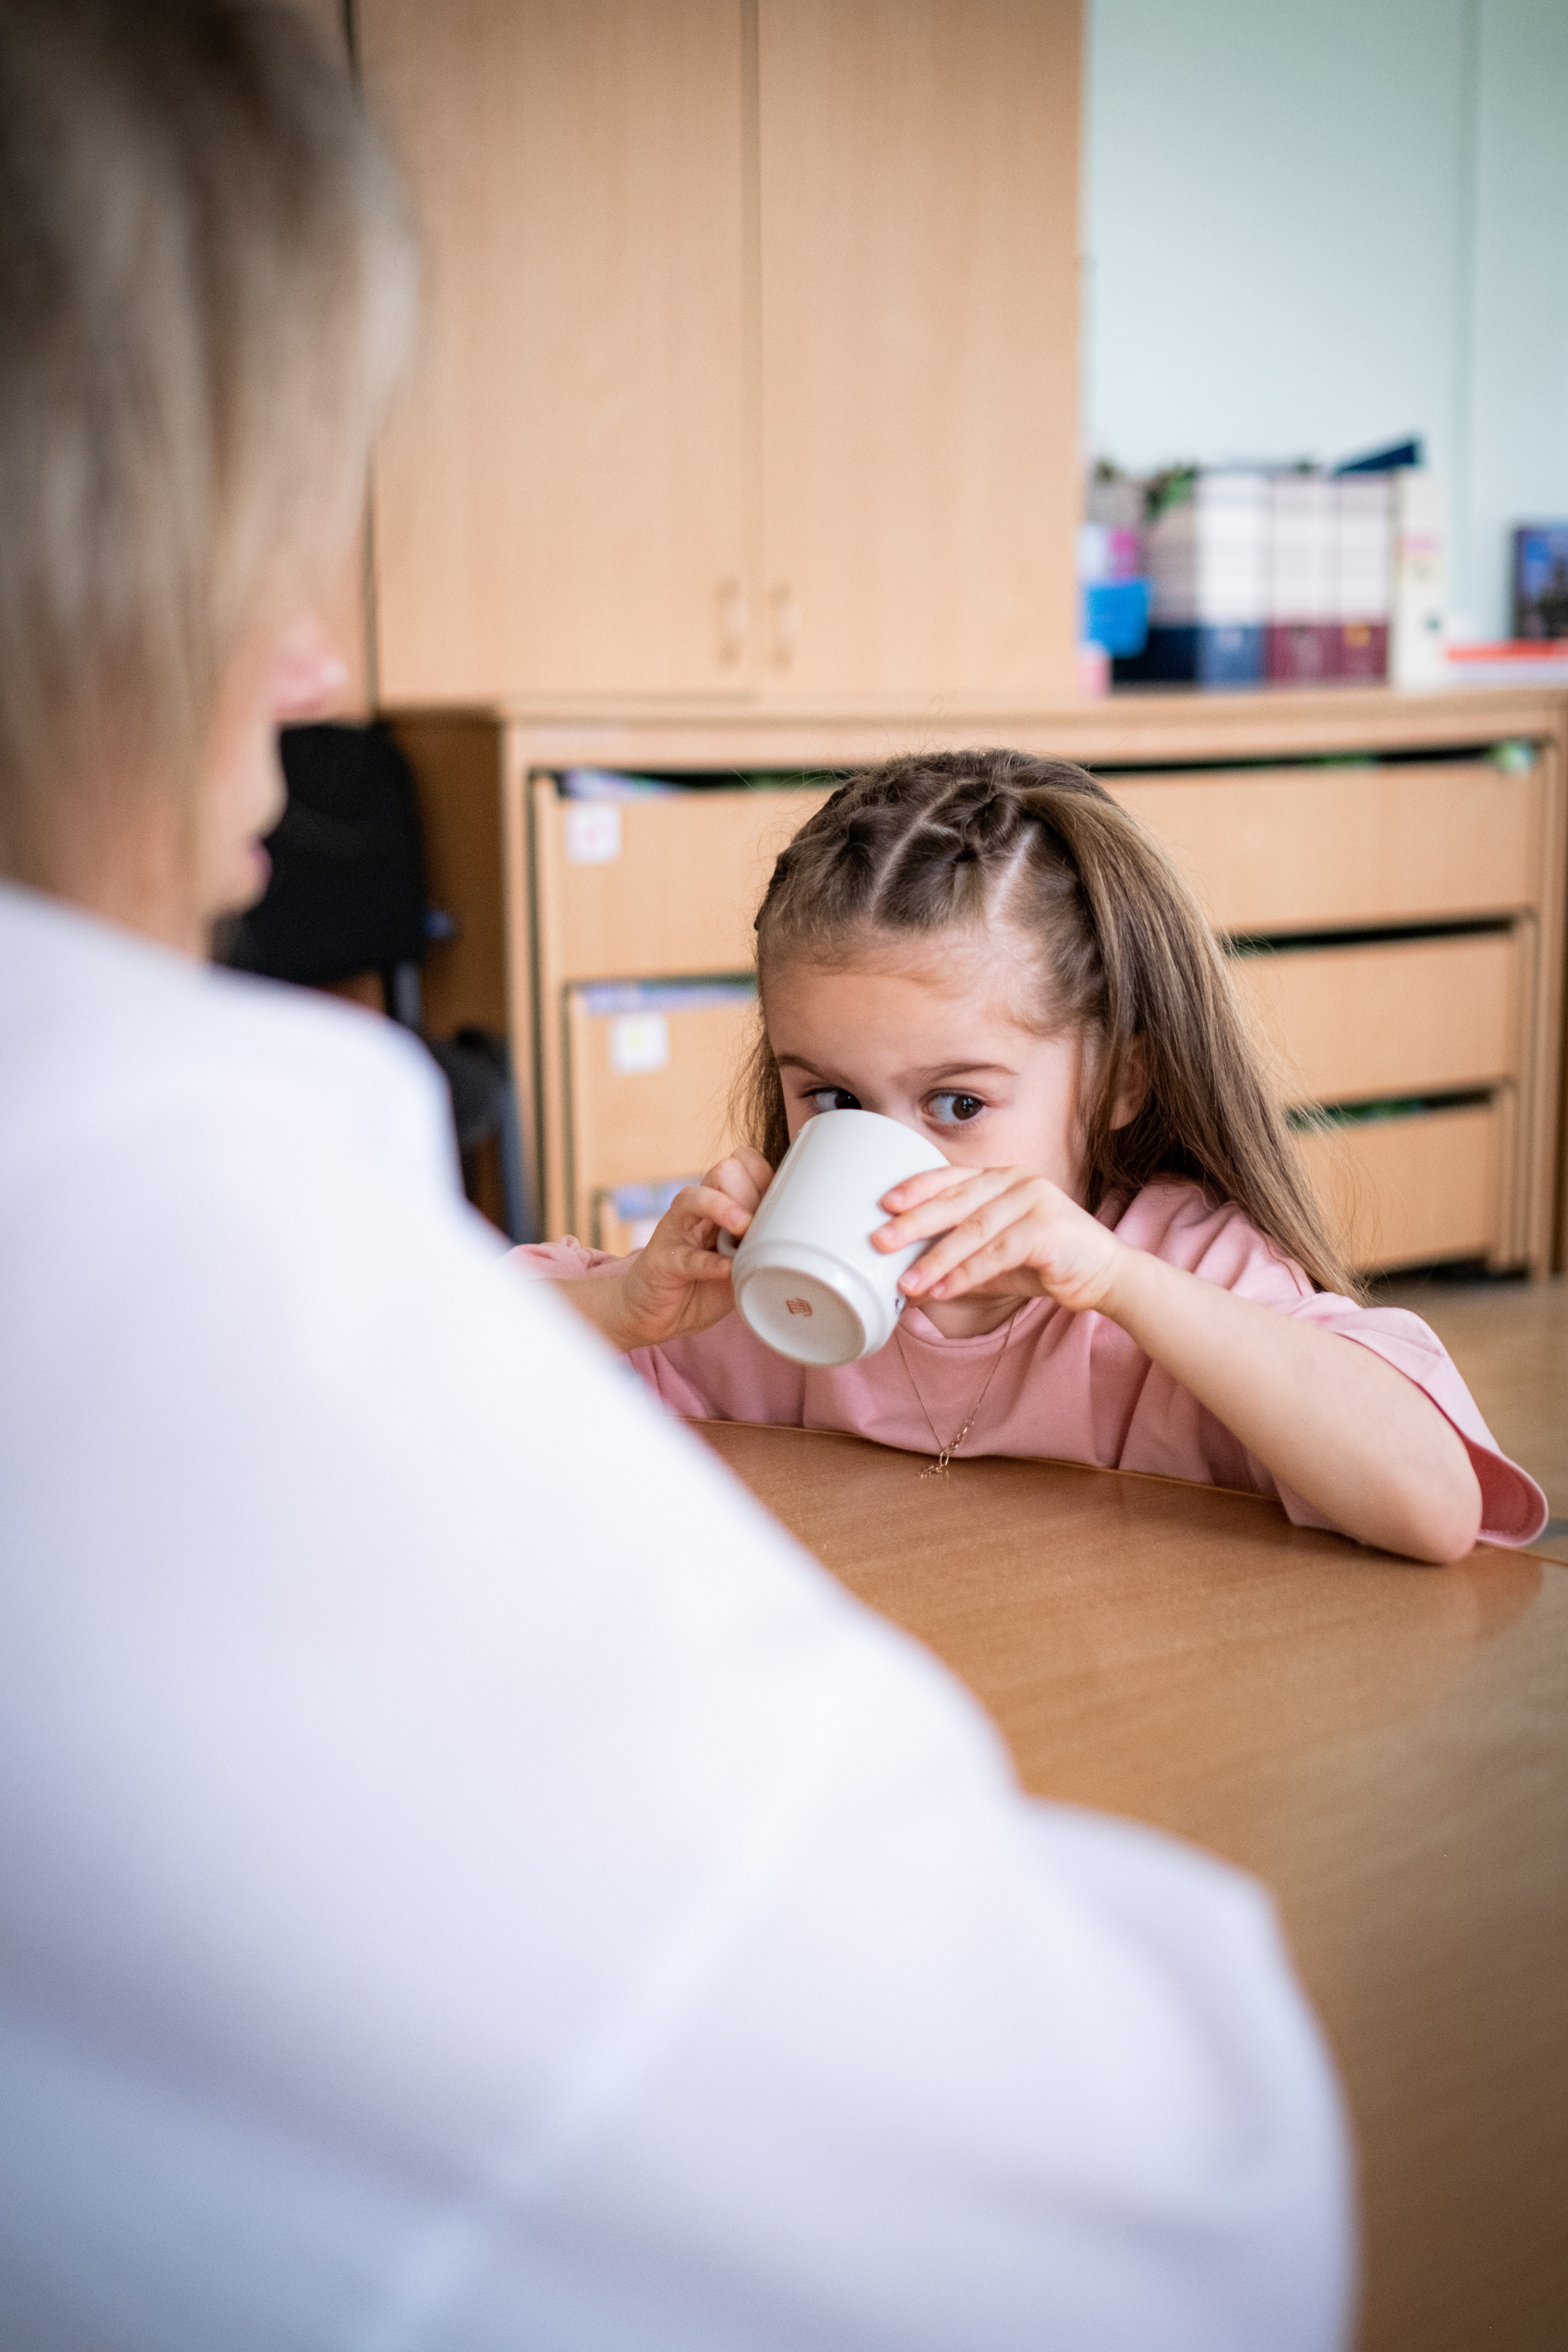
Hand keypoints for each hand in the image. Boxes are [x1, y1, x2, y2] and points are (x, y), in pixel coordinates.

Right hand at [572, 1147, 772, 1351]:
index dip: (767, 1179)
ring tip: (744, 1227)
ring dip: (724, 1208)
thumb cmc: (703, 1283)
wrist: (655, 1312)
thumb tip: (797, 1240)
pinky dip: (711, 1264)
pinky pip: (687, 1256)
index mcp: (720, 1202)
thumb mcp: (740, 1262)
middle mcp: (698, 1209)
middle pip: (725, 1171)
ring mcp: (677, 1231)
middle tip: (764, 1222)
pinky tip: (729, 1270)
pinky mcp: (662, 1260)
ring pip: (695, 1198)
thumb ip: (760, 1247)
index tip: (784, 1206)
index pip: (745, 1164)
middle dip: (750, 1191)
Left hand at [873, 1164, 1121, 1316]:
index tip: (884, 1204)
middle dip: (913, 1223)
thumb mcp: (994, 1259)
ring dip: (935, 1259)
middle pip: (954, 1201)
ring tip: (907, 1282)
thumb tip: (908, 1283)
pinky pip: (996, 1252)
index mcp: (1001, 1178)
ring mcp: (1034, 1200)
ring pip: (972, 1230)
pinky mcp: (1048, 1227)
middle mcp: (1016, 1181)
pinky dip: (966, 1273)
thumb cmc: (1047, 1262)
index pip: (950, 1177)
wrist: (1106, 1275)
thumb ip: (958, 1261)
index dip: (916, 1188)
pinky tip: (942, 1290)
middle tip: (880, 1241)